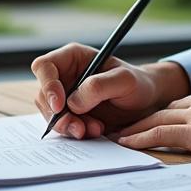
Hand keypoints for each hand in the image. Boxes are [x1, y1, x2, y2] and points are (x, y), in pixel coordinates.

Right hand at [30, 43, 188, 138]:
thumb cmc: (137, 84)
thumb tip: (72, 102)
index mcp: (73, 58)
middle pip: (44, 95)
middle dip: (60, 115)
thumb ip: (98, 86)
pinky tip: (95, 131)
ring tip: (95, 129)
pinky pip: (63, 126)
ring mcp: (66, 97)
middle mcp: (65, 76)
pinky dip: (76, 132)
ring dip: (69, 126)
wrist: (147, 104)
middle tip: (79, 127)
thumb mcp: (124, 80)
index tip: (60, 105)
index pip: (44, 66)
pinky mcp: (72, 116)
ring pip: (52, 115)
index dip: (47, 85)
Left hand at [114, 81, 190, 167]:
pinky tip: (126, 143)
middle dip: (146, 117)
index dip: (169, 111)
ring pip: (157, 118)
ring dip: (135, 127)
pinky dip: (140, 137)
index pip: (185, 101)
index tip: (156, 117)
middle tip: (127, 125)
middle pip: (167, 107)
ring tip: (119, 136)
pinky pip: (159, 133)